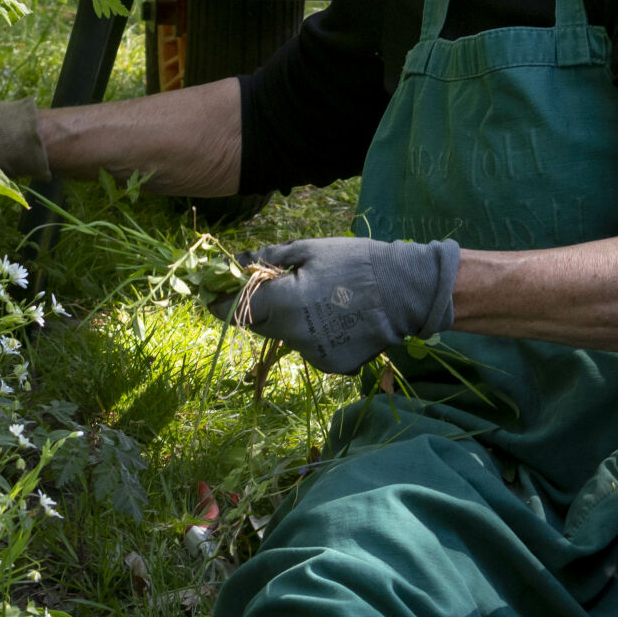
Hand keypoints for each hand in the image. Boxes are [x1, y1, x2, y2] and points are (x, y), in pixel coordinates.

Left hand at [211, 236, 460, 374]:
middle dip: (256, 308)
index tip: (212, 294)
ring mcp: (313, 355)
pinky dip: (313, 334)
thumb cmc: (355, 262)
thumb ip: (267, 259)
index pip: (235, 309)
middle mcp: (293, 335)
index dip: (221, 302)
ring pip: (285, 337)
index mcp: (283, 304)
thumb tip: (235, 261)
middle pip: (258, 325)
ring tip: (317, 298)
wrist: (405, 292)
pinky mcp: (331, 366)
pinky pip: (310, 349)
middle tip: (272, 288)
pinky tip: (334, 317)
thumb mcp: (309, 250)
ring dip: (288, 320)